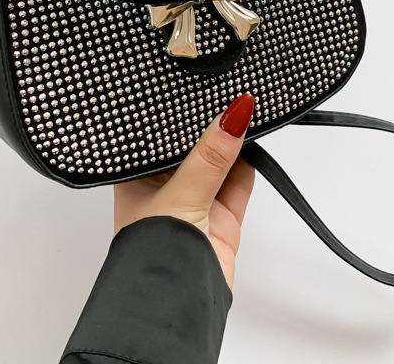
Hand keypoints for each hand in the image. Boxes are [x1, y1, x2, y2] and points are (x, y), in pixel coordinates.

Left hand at [113, 93, 255, 287]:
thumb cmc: (151, 255)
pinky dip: (250, 161)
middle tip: (229, 95)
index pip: (160, 134)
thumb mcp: (181, 193)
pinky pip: (240, 180)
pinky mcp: (223, 215)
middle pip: (193, 144)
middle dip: (211, 124)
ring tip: (245, 109)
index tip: (199, 87)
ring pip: (220, 160)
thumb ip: (210, 155)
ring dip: (233, 140)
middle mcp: (166, 185)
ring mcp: (197, 200)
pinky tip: (254, 137)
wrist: (175, 306)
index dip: (178, 113)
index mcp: (138, 176)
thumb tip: (232, 115)